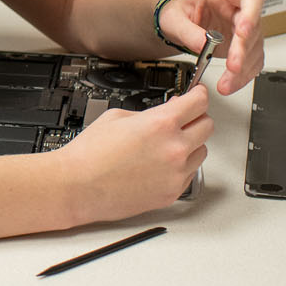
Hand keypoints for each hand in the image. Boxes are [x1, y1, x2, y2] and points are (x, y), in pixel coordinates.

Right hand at [57, 88, 211, 222]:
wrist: (77, 186)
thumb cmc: (90, 155)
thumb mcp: (117, 116)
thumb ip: (148, 114)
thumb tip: (165, 114)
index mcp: (160, 124)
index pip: (199, 102)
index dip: (199, 94)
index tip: (198, 93)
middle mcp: (174, 148)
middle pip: (207, 126)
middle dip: (196, 118)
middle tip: (184, 118)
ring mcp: (176, 173)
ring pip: (202, 151)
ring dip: (191, 144)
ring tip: (168, 145)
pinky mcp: (172, 192)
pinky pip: (190, 174)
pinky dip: (181, 167)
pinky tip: (160, 164)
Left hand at [160, 0, 265, 95]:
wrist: (178, 22)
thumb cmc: (179, 12)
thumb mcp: (174, 18)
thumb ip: (187, 30)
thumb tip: (203, 44)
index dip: (251, 13)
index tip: (243, 31)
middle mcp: (239, 9)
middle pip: (254, 27)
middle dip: (243, 49)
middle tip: (233, 66)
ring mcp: (245, 28)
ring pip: (254, 48)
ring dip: (243, 68)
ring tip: (226, 83)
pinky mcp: (245, 46)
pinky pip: (252, 61)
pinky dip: (243, 75)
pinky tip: (232, 83)